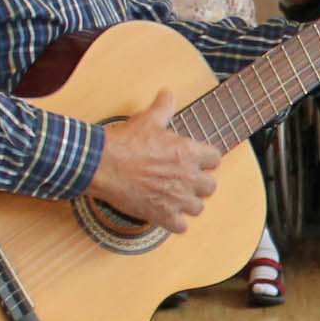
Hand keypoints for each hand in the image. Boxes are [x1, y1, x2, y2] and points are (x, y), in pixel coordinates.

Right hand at [81, 87, 222, 232]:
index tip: (195, 159)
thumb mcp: (148, 119)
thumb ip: (164, 107)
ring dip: (188, 203)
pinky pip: (180, 227)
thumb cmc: (126, 142)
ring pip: (198, 208)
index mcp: (189, 153)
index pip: (216, 158)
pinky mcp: (162, 215)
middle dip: (199, 183)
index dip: (206, 159)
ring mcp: (176, 198)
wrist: (103, 165)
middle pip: (210, 186)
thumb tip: (168, 93)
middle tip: (184, 180)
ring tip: (175, 198)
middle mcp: (188, 177)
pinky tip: (165, 214)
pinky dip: (174, 223)